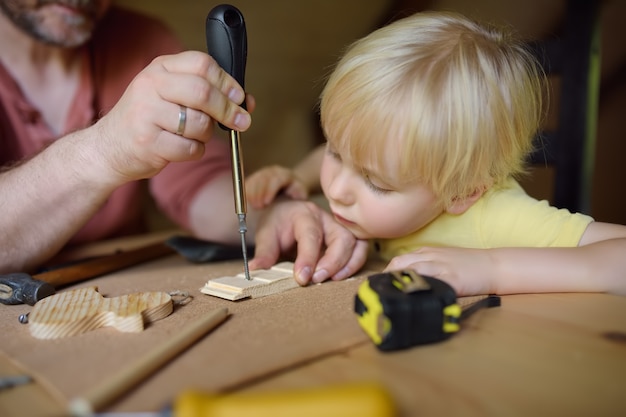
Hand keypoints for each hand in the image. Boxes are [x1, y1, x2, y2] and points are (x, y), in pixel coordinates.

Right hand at [92, 50, 253, 184]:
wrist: (109, 147)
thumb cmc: (149, 120)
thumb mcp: (170, 94)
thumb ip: (206, 92)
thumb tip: (246, 102)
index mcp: (160, 68)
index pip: (202, 64)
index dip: (227, 82)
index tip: (240, 97)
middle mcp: (150, 85)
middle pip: (202, 92)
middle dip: (228, 109)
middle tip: (241, 122)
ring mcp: (146, 114)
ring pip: (199, 123)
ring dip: (207, 134)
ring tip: (194, 135)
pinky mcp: (147, 142)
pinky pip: (190, 148)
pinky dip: (195, 151)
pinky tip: (183, 148)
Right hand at [246, 165, 308, 208]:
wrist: (290, 185)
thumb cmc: (296, 193)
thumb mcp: (301, 195)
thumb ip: (299, 196)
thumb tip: (296, 200)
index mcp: (286, 175)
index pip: (277, 179)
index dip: (270, 190)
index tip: (266, 202)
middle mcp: (274, 171)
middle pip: (264, 178)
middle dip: (259, 193)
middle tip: (257, 207)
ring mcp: (264, 172)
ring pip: (255, 179)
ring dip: (252, 193)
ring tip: (254, 206)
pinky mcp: (256, 176)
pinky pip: (248, 181)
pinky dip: (246, 191)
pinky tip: (248, 201)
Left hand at [249, 200, 368, 284]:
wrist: (286, 213)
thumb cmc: (278, 223)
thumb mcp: (266, 234)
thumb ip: (265, 252)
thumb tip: (256, 269)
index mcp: (304, 214)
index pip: (311, 235)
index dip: (308, 258)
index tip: (301, 278)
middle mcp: (326, 218)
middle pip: (341, 237)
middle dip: (332, 261)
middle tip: (317, 279)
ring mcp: (339, 227)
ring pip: (356, 243)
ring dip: (348, 264)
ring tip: (333, 280)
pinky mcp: (347, 236)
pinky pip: (360, 249)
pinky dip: (354, 264)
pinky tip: (341, 277)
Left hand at [384, 247, 495, 295]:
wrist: (493, 265)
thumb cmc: (467, 264)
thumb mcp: (442, 258)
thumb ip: (424, 265)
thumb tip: (403, 280)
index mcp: (427, 251)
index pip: (398, 259)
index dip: (385, 273)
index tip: (377, 286)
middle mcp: (431, 256)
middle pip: (399, 263)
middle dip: (386, 278)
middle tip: (378, 293)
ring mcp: (441, 267)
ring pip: (412, 270)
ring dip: (397, 283)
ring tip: (387, 296)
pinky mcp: (452, 279)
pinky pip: (432, 283)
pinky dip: (419, 290)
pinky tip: (410, 299)